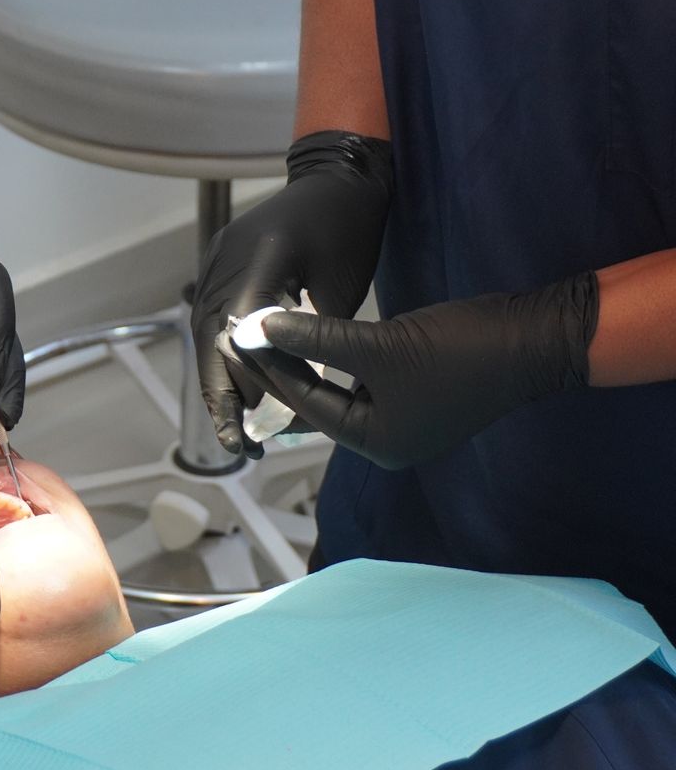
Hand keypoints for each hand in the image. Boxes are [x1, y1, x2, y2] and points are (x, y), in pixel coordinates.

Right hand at [190, 132, 392, 452]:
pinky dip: (221, 353)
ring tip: (234, 425)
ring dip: (217, 378)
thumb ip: (312, 337)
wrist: (339, 176)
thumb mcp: (341, 287)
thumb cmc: (351, 227)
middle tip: (238, 443)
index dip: (242, 384)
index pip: (237, 335)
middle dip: (221, 393)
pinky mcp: (223, 261)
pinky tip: (236, 384)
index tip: (255, 427)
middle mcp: (226, 259)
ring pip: (205, 330)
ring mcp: (218, 257)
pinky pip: (213, 313)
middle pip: (208, 337)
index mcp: (259, 260)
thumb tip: (291, 393)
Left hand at [233, 274, 599, 469]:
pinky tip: (314, 330)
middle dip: (284, 367)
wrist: (531, 338)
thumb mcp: (381, 344)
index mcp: (378, 442)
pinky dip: (336, 354)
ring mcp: (404, 415)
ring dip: (308, 358)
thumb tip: (262, 328)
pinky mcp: (417, 389)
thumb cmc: (458, 350)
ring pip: (339, 386)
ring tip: (270, 327)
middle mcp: (388, 437)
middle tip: (245, 333)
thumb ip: (318, 338)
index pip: (306, 405)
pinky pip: (362, 375)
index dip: (271, 369)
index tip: (238, 337)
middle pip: (319, 401)